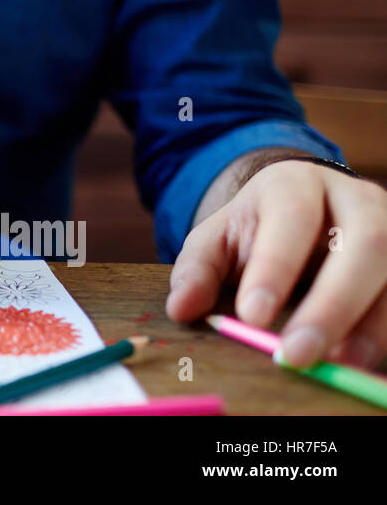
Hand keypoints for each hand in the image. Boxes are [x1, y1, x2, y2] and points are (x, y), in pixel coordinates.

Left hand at [166, 159, 386, 368]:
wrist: (306, 207)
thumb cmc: (259, 226)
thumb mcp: (218, 238)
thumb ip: (198, 270)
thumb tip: (180, 308)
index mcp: (297, 183)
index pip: (292, 216)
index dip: (276, 266)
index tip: (252, 315)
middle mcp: (356, 199)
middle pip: (364, 243)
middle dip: (332, 304)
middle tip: (296, 353)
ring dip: (371, 325)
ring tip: (337, 364)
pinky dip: (385, 330)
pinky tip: (360, 358)